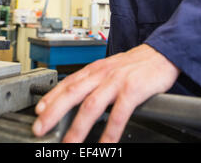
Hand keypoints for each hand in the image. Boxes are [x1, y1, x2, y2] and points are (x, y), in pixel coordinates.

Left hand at [32, 44, 179, 142]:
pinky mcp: (132, 90)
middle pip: (72, 94)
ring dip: (77, 128)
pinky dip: (109, 132)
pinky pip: (118, 115)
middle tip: (40, 128)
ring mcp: (117, 81)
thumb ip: (94, 81)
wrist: (162, 53)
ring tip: (68, 145)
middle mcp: (102, 74)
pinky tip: (104, 146)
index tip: (38, 112)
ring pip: (91, 106)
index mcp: (95, 68)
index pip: (67, 83)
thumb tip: (78, 98)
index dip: (51, 98)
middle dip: (53, 112)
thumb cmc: (136, 64)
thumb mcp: (111, 67)